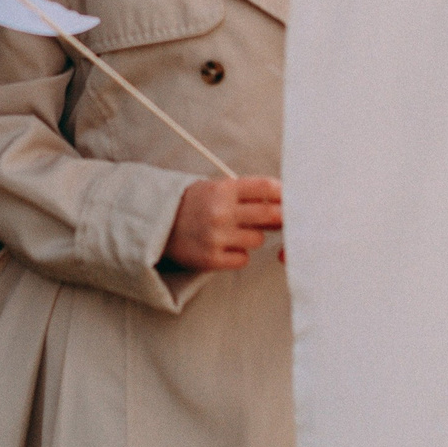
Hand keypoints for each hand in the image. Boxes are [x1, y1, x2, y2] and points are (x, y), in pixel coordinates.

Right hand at [163, 176, 284, 270]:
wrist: (159, 224)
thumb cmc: (195, 204)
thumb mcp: (216, 189)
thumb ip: (246, 194)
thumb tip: (284, 204)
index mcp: (223, 189)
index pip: (266, 187)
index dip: (283, 193)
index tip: (288, 199)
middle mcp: (220, 211)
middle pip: (270, 215)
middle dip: (278, 218)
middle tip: (277, 220)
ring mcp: (216, 236)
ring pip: (258, 240)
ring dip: (252, 237)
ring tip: (235, 232)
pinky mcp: (211, 259)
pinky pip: (243, 259)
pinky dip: (238, 255)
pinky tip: (224, 247)